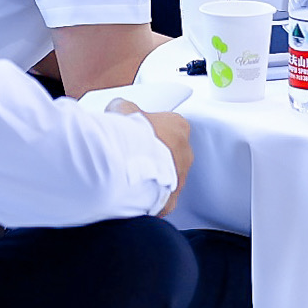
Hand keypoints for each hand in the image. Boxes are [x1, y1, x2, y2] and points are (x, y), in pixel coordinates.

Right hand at [117, 102, 191, 216]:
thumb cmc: (129, 135)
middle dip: (154, 155)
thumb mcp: (123, 108)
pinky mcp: (171, 199)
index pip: (169, 126)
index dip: (150, 130)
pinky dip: (150, 198)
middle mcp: (185, 152)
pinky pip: (162, 199)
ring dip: (152, 177)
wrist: (125, 164)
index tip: (136, 134)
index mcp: (178, 127)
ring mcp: (180, 178)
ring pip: (167, 177)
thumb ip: (127, 108)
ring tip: (130, 176)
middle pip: (170, 152)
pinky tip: (134, 195)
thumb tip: (122, 109)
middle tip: (132, 155)